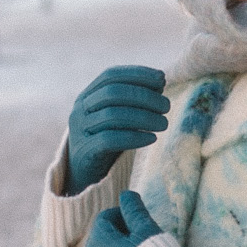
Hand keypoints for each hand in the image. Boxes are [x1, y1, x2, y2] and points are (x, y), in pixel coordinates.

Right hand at [66, 65, 168, 191]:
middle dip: (144, 96)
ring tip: (163, 123)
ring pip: (113, 115)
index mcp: (88, 95)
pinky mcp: (85, 150)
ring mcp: (80, 129)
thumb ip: (133, 100)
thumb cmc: (105, 140)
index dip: (137, 74)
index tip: (162, 79)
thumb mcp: (117, 117)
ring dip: (144, 117)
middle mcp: (81, 108)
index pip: (111, 75)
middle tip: (166, 106)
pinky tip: (152, 138)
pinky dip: (134, 137)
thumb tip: (160, 83)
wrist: (82, 172)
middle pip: (113, 93)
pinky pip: (110, 139)